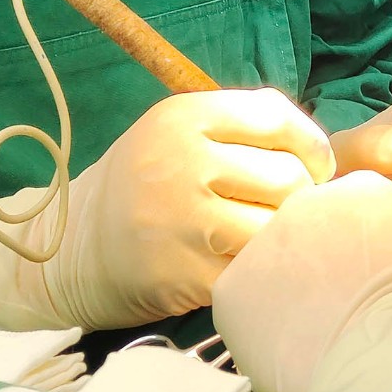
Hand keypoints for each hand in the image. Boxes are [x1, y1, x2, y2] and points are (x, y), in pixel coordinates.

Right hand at [0, 89, 335, 351]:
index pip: (277, 119)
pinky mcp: (183, 275)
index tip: (318, 168)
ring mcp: (181, 221)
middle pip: (287, 177)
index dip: (313, 146)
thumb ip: (240, 126)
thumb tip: (319, 150)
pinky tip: (247, 270)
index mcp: (184, 116)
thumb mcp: (177, 132)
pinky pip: (251, 272)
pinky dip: (259, 274)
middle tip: (292, 212)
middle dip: (303, 198)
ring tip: (272, 241)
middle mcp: (182, 161)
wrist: (72, 248)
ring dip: (284, 239)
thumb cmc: (143, 184)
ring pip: (276, 229)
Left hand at [213, 173, 391, 391]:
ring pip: (275, 259)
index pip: (357, 202)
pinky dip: (260, 318)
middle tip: (343, 301)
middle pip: (311, 224)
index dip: (368, 240)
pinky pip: (245, 297)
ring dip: (289, 284)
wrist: (382, 374)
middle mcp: (305, 202)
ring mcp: (262, 243)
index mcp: (360, 188)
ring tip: (314, 329)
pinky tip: (286, 344)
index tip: (374, 273)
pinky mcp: (232, 288)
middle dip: (324, 256)